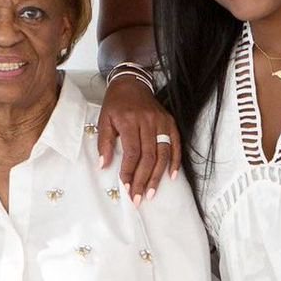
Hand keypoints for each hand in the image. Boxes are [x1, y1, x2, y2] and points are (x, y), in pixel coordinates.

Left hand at [97, 78, 180, 204]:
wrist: (131, 83)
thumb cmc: (115, 104)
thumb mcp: (104, 120)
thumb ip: (104, 143)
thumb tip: (104, 166)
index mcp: (128, 121)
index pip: (132, 152)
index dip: (129, 172)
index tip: (126, 188)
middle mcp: (147, 121)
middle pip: (148, 157)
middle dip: (143, 180)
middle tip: (139, 197)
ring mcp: (161, 122)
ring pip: (162, 154)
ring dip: (158, 176)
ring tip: (152, 192)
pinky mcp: (170, 122)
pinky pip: (176, 144)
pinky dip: (175, 161)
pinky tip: (172, 176)